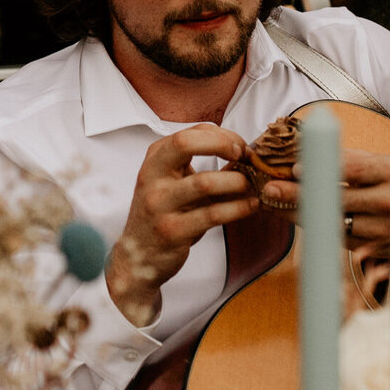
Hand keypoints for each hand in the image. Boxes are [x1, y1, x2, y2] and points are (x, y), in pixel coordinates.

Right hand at [106, 124, 256, 324]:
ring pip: (204, 182)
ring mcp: (160, 204)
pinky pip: (212, 214)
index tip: (240, 146)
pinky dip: (238, 208)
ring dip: (236, 181)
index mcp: (155, 160)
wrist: (138, 256)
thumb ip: (199, 165)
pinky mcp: (173, 231)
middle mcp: (152, 177)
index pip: (189, 133)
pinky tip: (250, 206)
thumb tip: (242, 152)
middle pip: (185, 144)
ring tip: (252, 185)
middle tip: (244, 156)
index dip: (220, 135)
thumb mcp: (173, 183)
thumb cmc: (163, 214)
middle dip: (222, 143)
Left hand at [264, 155, 389, 264]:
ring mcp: (382, 230)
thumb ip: (345, 159)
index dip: (324, 169)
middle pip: (337, 199)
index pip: (354, 169)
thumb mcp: (379, 163)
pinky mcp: (373, 249)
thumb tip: (303, 149)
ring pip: (332, 222)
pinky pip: (336, 237)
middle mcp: (389, 202)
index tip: (295, 169)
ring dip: (299, 213)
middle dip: (299, 194)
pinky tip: (290, 215)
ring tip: (271, 201)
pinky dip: (312, 226)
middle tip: (268, 188)